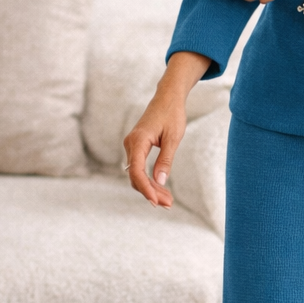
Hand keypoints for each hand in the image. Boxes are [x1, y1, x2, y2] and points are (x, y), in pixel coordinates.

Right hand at [123, 51, 209, 206]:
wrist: (167, 98)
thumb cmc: (172, 114)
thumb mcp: (173, 138)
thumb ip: (165, 160)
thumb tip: (160, 182)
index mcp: (138, 140)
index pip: (137, 171)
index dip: (145, 188)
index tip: (156, 202)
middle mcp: (130, 144)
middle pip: (135, 176)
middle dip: (151, 192)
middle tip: (168, 205)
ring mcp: (132, 146)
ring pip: (137, 174)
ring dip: (151, 188)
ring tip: (168, 201)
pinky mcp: (136, 148)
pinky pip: (139, 168)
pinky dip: (150, 179)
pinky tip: (161, 189)